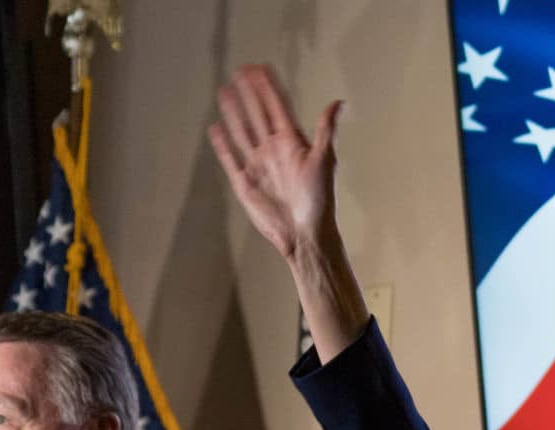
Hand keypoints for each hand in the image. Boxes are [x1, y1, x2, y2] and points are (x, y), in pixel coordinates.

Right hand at [209, 64, 342, 261]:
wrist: (304, 235)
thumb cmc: (319, 201)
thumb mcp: (324, 161)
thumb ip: (325, 131)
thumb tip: (338, 103)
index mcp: (291, 142)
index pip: (277, 107)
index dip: (268, 88)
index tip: (259, 68)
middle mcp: (273, 150)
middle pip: (257, 114)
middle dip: (249, 93)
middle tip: (240, 71)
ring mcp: (258, 165)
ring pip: (242, 132)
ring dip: (234, 112)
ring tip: (225, 91)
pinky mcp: (245, 182)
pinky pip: (230, 158)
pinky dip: (222, 144)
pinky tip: (216, 128)